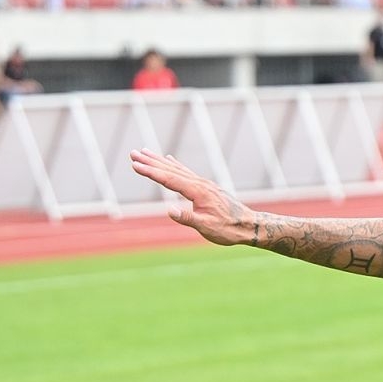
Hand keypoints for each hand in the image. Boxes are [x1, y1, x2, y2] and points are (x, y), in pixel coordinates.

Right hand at [129, 149, 252, 245]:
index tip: (135, 165)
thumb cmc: (229, 229)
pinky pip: (186, 172)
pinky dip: (175, 165)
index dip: (151, 172)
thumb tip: (169, 210)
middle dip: (150, 161)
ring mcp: (204, 184)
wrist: (249, 225)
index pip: (169, 179)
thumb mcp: (207, 228)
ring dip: (160, 160)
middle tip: (132, 153)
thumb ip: (188, 218)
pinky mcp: (206, 187)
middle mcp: (200, 184)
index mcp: (198, 192)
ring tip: (144, 151)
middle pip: (171, 170)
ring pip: (177, 169)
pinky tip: (169, 159)